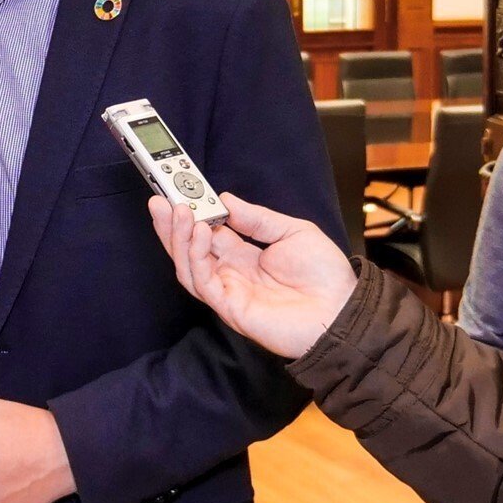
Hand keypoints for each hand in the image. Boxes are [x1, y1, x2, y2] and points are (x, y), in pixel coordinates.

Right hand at [149, 193, 357, 358]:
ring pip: (188, 266)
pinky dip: (196, 256)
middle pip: (189, 249)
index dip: (193, 214)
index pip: (207, 233)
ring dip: (178, 238)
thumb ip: (257, 218)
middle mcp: (231, 274)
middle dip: (172, 225)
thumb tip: (224, 200)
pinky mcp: (230, 308)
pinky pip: (203, 282)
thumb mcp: (293, 231)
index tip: (179, 192)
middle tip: (160, 200)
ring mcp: (228, 292)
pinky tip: (201, 232)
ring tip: (178, 211)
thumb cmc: (326, 276)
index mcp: (244, 256)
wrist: (343, 310)